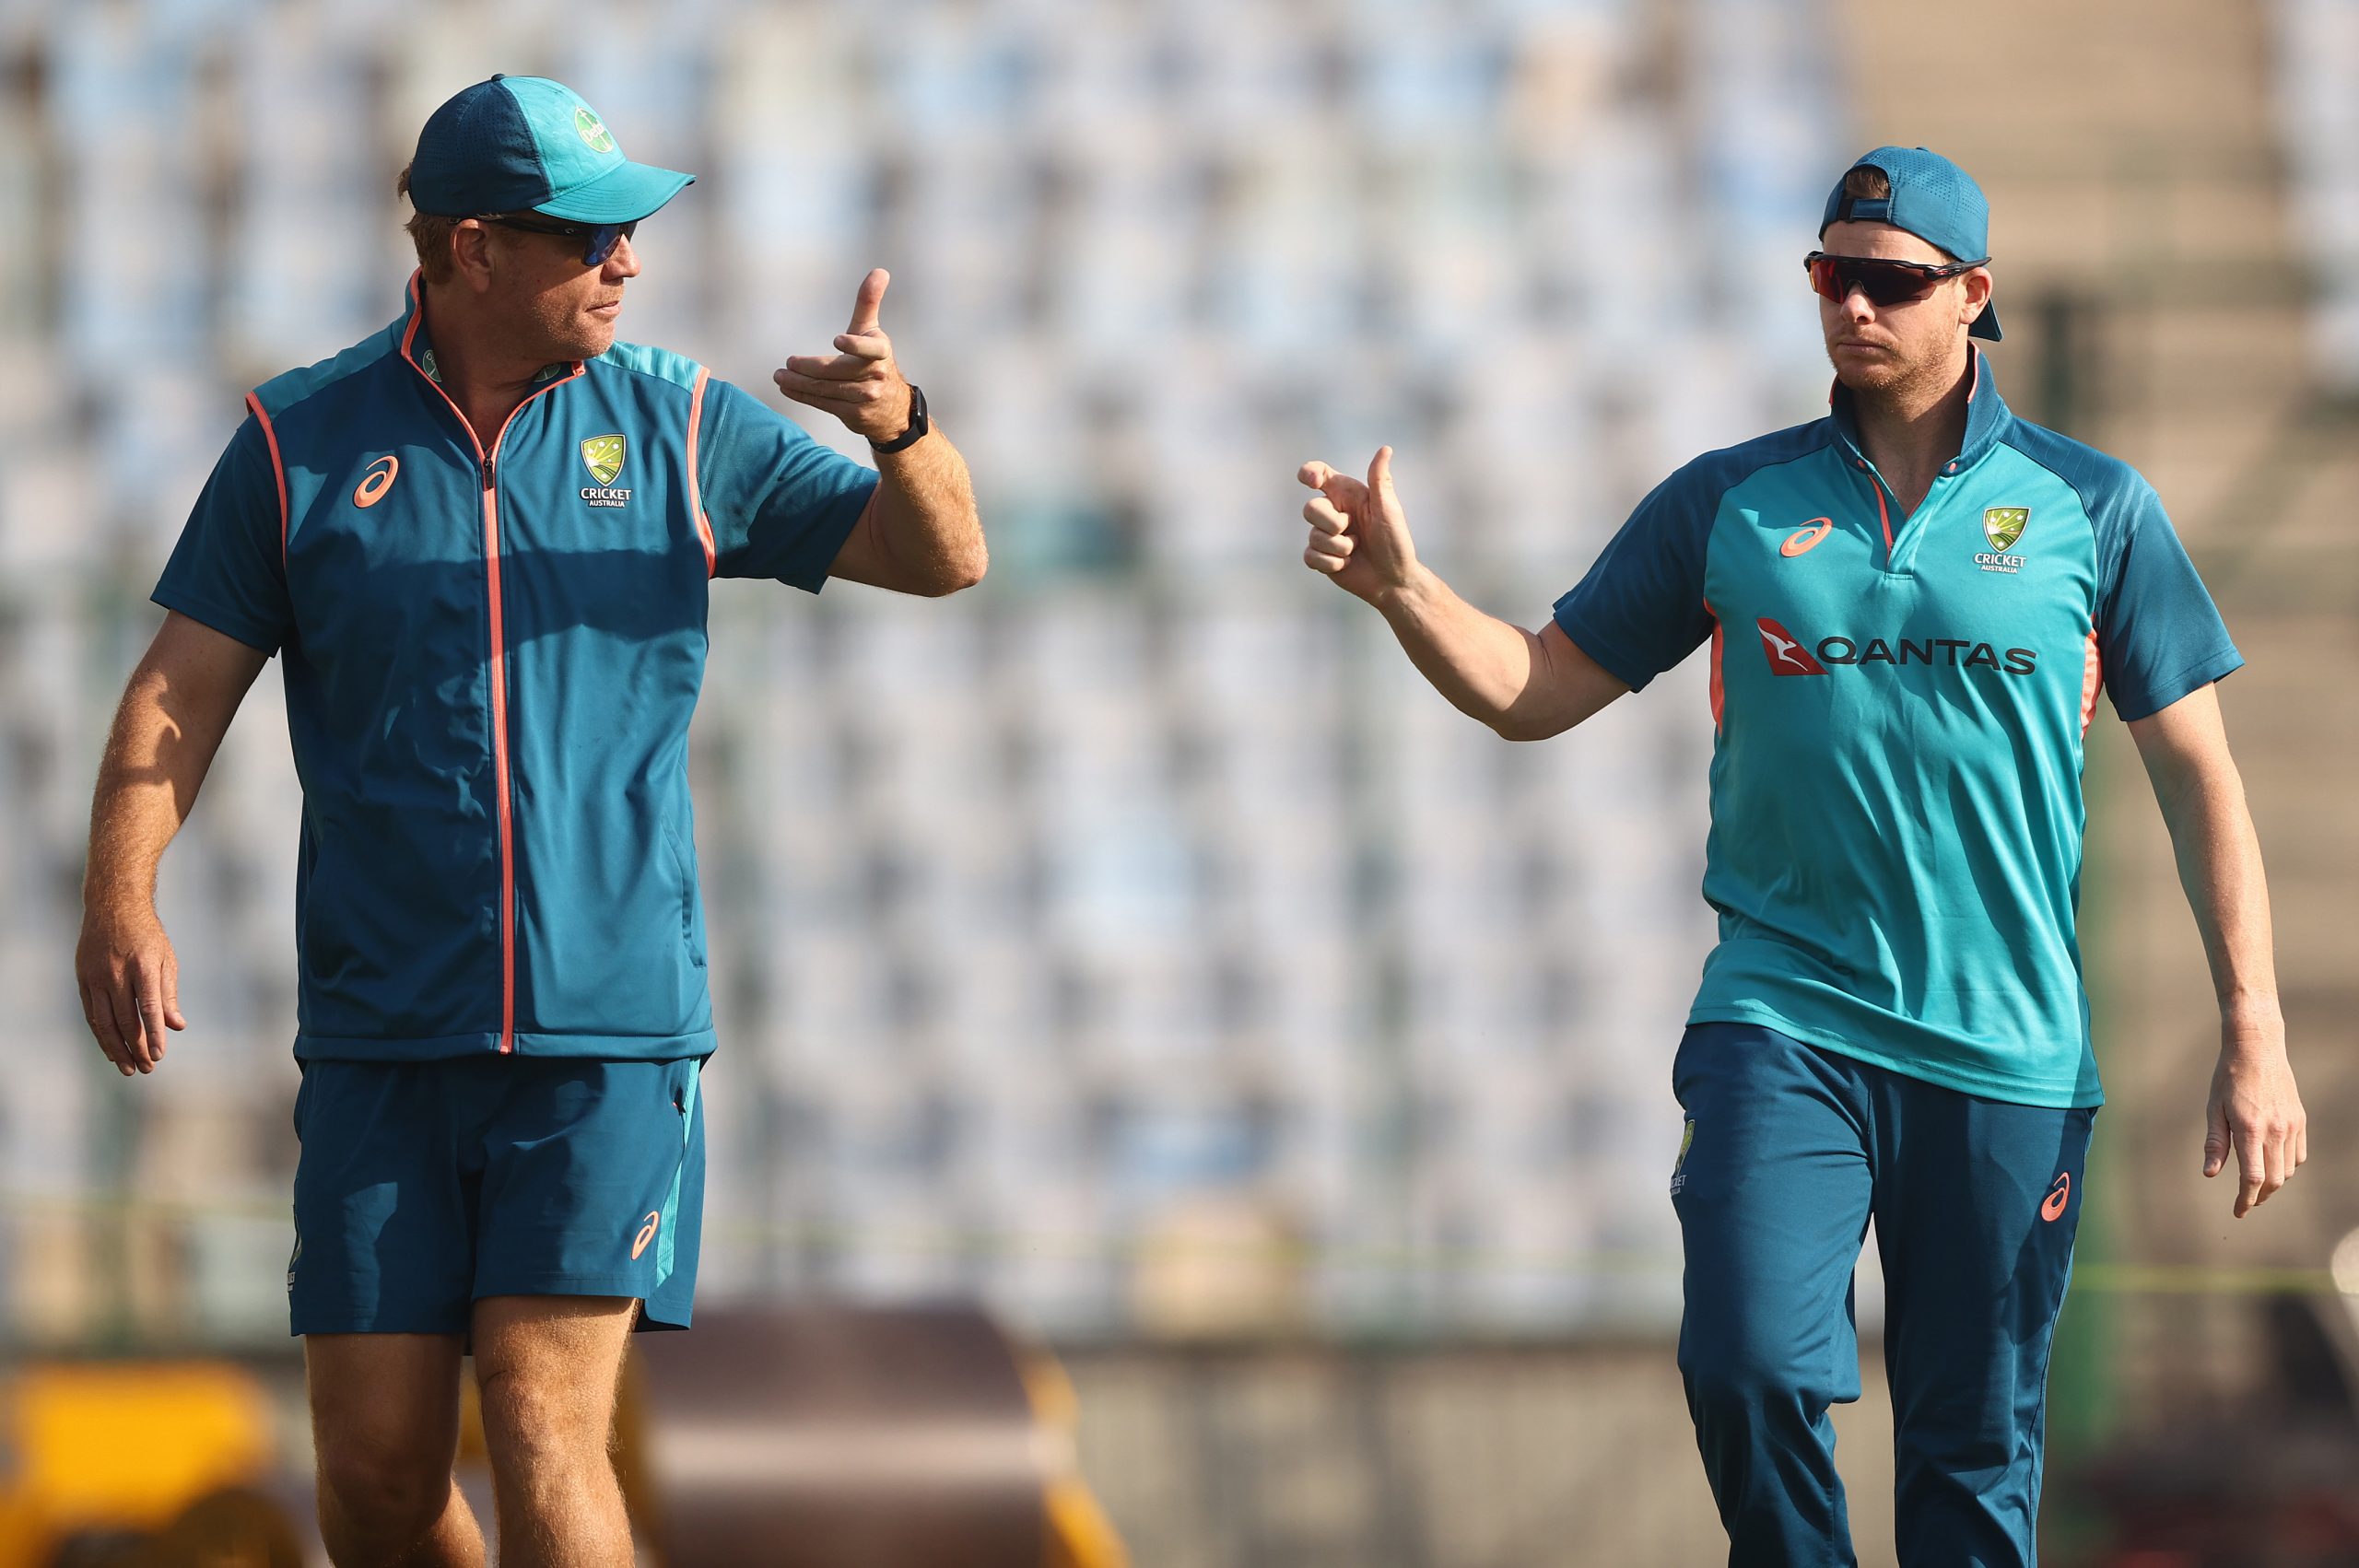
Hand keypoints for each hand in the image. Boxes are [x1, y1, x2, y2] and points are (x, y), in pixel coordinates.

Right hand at [74, 904, 185, 1076]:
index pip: (149, 1008)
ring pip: (104, 1022)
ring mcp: (96, 977)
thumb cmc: (147, 936)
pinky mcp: (83, 980)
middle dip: (137, 1048)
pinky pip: (92, 1014)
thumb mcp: (166, 959)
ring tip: (129, 1068)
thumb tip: (177, 1026)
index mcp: (142, 966)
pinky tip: (111, 1050)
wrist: (113, 908)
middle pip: (125, 1020)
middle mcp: (116, 973)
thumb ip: (169, 994)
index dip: (154, 1034)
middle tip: (147, 1068)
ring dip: (116, 1048)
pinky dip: (101, 1035)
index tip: (160, 1055)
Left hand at [774, 268, 915, 445]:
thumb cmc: (876, 362)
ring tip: (780, 376)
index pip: (870, 348)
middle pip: (835, 371)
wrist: (893, 409)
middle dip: (809, 367)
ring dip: (799, 383)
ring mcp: (866, 396)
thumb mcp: (873, 333)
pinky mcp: (854, 414)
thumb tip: (880, 271)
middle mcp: (876, 374)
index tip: (837, 340)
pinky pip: (824, 403)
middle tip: (789, 362)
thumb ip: (869, 303)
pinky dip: (804, 395)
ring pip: (826, 389)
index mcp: (880, 351)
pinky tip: (788, 388)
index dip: (854, 345)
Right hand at [1297, 447, 1420, 605]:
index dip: (1309, 473)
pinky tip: (1347, 564)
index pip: (1319, 474)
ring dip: (1339, 548)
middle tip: (1354, 532)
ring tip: (1356, 551)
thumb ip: (1380, 479)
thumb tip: (1386, 448)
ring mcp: (1325, 535)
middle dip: (1332, 524)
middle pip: (1310, 509)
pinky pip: (1310, 556)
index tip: (1312, 482)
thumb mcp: (1388, 509)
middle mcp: (1333, 512)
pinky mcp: (1321, 557)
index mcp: (1347, 495)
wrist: (1393, 579)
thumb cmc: (1396, 542)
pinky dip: (1331, 563)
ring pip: (1313, 536)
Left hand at [2203, 1015, 2305, 1217]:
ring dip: (2274, 1182)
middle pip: (2274, 1179)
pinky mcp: (2300, 1120)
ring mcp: (2292, 1126)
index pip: (2253, 1177)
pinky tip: (2273, 1164)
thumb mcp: (2213, 1109)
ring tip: (2256, 1184)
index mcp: (2251, 1129)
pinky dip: (2287, 1166)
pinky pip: (2299, 1154)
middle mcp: (2276, 1131)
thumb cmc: (2228, 1078)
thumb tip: (2210, 1174)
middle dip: (2259, 1195)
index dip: (2245, 1199)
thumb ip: (2215, 1143)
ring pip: (2289, 1169)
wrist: (2257, 1049)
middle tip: (2245, 1202)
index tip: (2237, 1211)